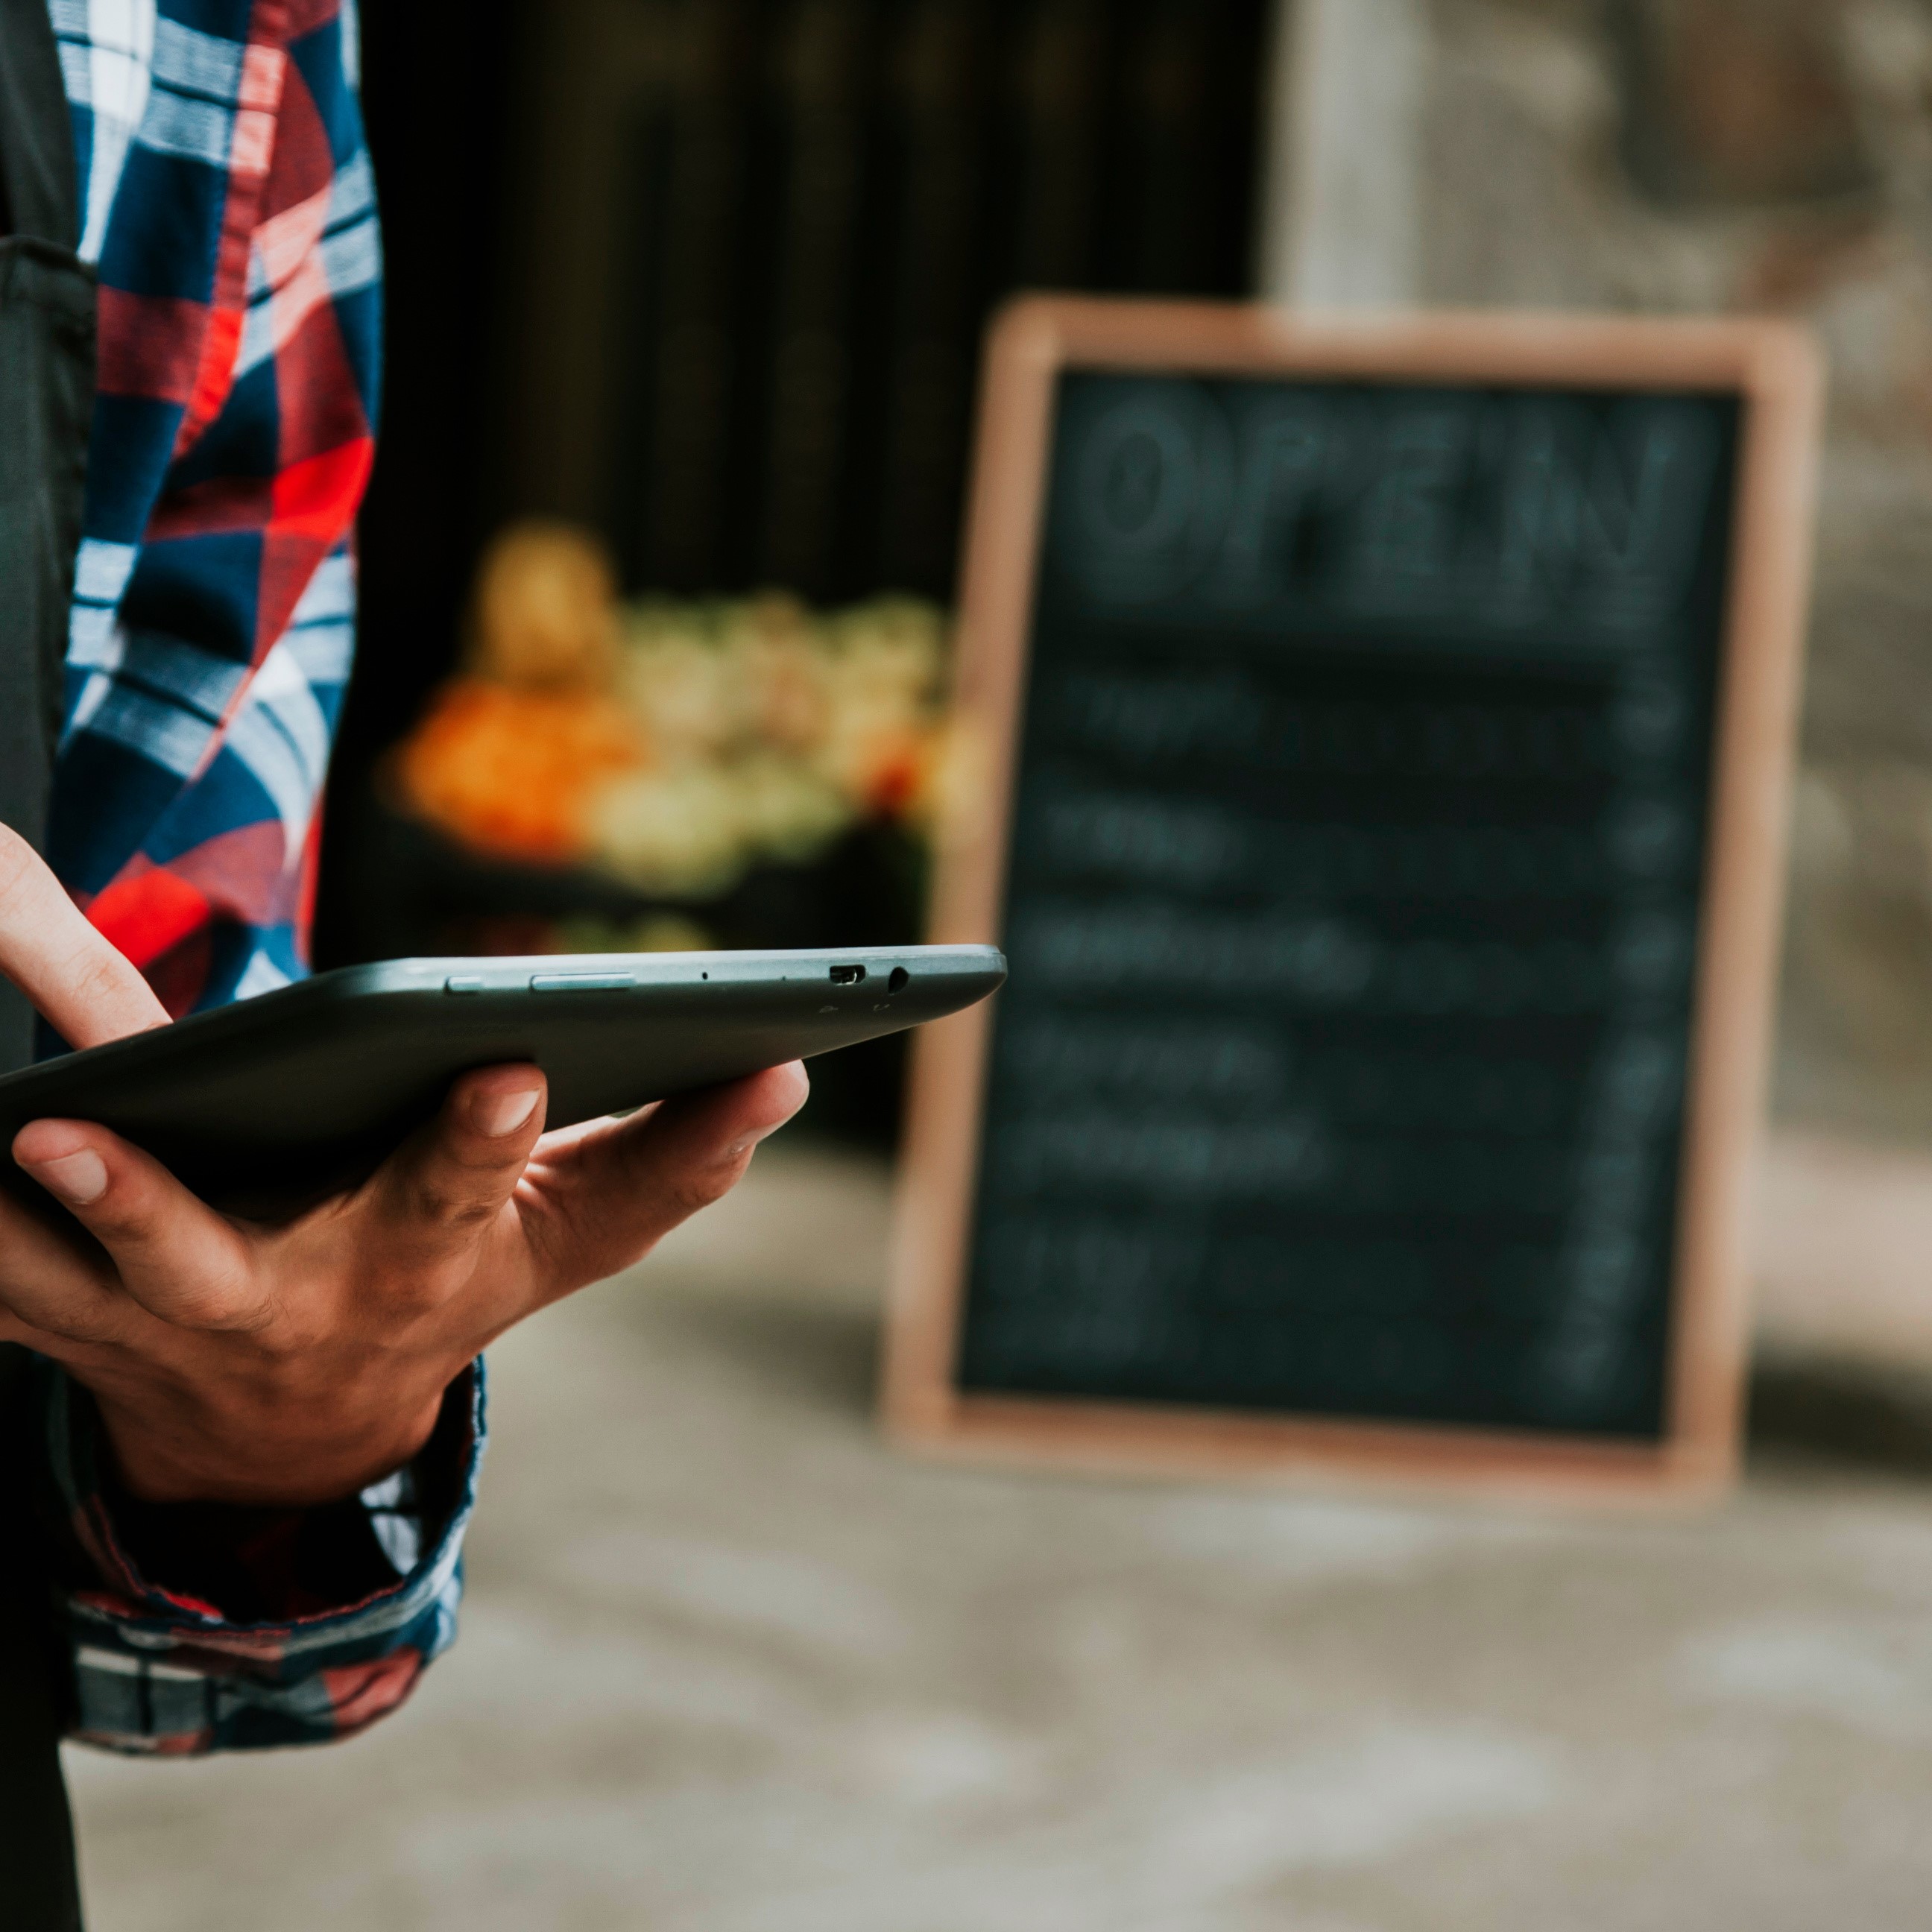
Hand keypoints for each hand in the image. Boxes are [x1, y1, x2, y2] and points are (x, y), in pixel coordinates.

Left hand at [0, 828, 806, 1505]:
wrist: (297, 1432)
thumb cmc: (452, 1290)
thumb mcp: (568, 1238)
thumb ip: (673, 1160)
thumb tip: (784, 1074)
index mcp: (414, 1264)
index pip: (458, 1198)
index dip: (486, 1139)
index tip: (510, 1065)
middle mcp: (277, 1305)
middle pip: (211, 1267)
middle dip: (157, 1214)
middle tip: (77, 1133)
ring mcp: (156, 1326)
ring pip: (53, 1277)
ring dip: (7, 1219)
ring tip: (1, 1130)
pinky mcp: (63, 1320)